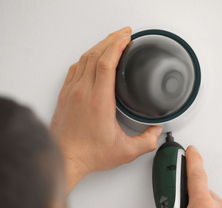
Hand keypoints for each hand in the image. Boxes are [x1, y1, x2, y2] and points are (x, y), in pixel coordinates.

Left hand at [51, 27, 161, 192]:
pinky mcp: (65, 95)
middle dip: (111, 40)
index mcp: (99, 101)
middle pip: (96, 55)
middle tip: (124, 34)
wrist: (64, 159)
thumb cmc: (88, 154)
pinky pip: (75, 69)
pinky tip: (91, 58)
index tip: (127, 38)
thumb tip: (156, 131)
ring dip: (99, 47)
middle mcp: (83, 92)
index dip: (117, 46)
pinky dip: (86, 58)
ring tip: (111, 42)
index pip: (107, 63)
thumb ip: (146, 141)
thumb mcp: (125, 151)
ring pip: (84, 59)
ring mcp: (71, 92)